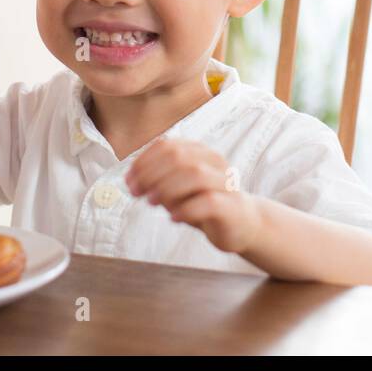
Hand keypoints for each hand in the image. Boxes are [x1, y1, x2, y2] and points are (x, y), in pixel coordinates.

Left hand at [125, 138, 262, 254]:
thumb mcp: (179, 188)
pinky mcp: (232, 206)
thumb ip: (160, 180)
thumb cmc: (204, 203)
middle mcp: (215, 162)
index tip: (128, 180)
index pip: (168, 146)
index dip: (144, 161)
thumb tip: (132, 180)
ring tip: (151, 202)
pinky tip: (174, 218)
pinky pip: (209, 201)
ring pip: (195, 174)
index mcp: (200, 152)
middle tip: (136, 192)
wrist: (242, 224)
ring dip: (167, 188)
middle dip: (151, 174)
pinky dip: (187, 209)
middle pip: (180, 157)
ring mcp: (226, 182)